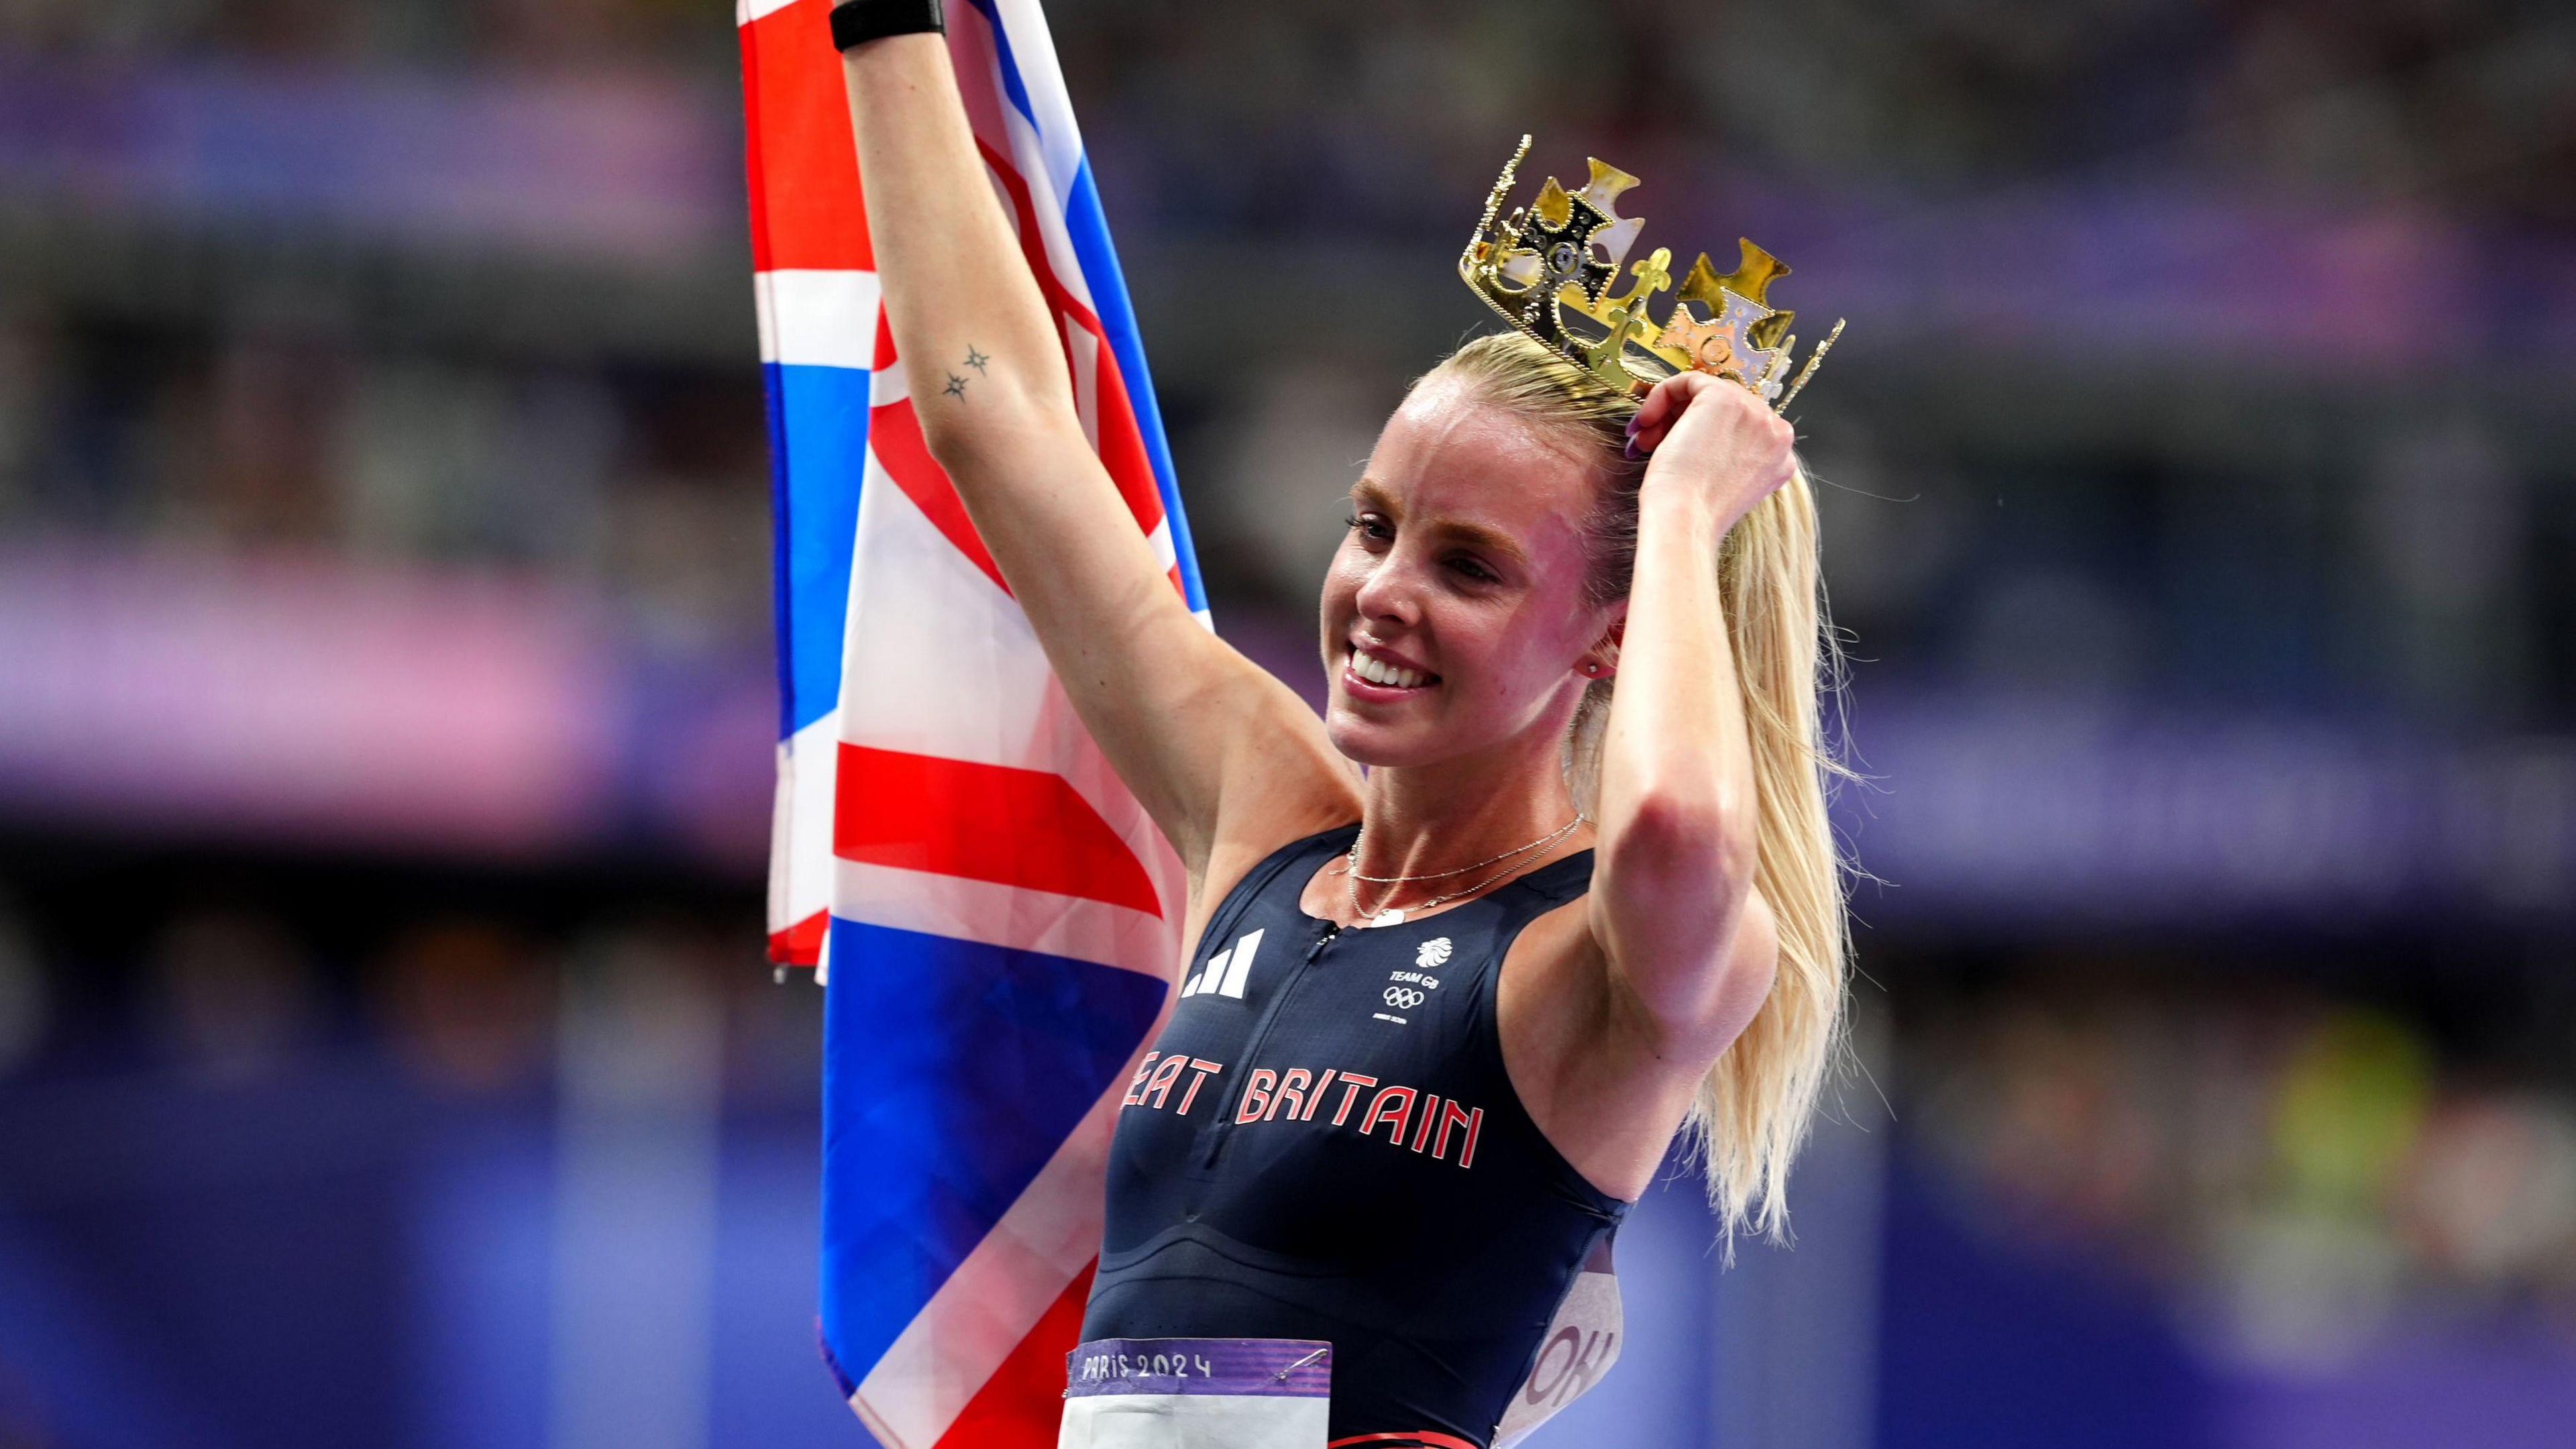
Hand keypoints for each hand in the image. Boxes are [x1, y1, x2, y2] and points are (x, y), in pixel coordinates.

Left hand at [1624, 372, 1796, 527]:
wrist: (1685, 521)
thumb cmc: (1695, 513)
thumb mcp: (1724, 483)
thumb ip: (1729, 455)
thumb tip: (1702, 432)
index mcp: (1781, 458)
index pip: (1740, 427)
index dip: (1702, 435)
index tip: (1672, 446)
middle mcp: (1776, 432)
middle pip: (1725, 408)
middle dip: (1681, 422)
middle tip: (1649, 442)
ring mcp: (1754, 412)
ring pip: (1705, 394)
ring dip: (1668, 414)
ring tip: (1643, 440)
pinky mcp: (1724, 397)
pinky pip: (1689, 381)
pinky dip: (1661, 396)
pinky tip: (1644, 422)